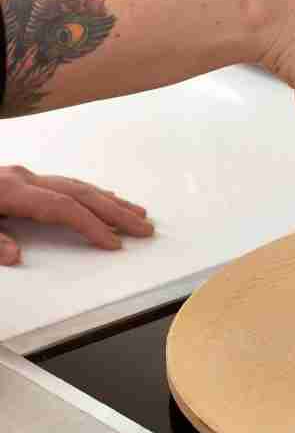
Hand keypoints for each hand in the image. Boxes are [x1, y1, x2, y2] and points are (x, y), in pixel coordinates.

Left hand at [0, 165, 152, 264]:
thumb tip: (14, 255)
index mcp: (9, 190)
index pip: (63, 207)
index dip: (91, 224)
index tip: (113, 243)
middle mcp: (21, 179)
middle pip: (79, 194)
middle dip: (116, 212)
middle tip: (144, 228)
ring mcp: (21, 177)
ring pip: (76, 186)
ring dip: (109, 201)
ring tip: (136, 213)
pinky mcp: (18, 180)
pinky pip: (65, 184)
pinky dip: (90, 193)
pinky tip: (103, 198)